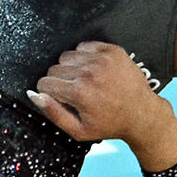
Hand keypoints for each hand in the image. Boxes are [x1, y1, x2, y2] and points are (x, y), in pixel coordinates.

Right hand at [25, 42, 176, 169]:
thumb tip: (33, 95)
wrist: (142, 113)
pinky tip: (94, 70)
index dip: (49, 93)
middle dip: (59, 81)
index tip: (61, 98)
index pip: (44, 83)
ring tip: (85, 81)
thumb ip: (53, 112)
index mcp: (79, 93)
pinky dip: (84, 57)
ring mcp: (102, 59)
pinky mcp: (111, 50)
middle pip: (54, 68)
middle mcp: (89, 73)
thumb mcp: (78, 130)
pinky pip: (83, 46)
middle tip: (75, 92)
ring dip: (71, 68)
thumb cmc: (110, 124)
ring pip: (67, 56)